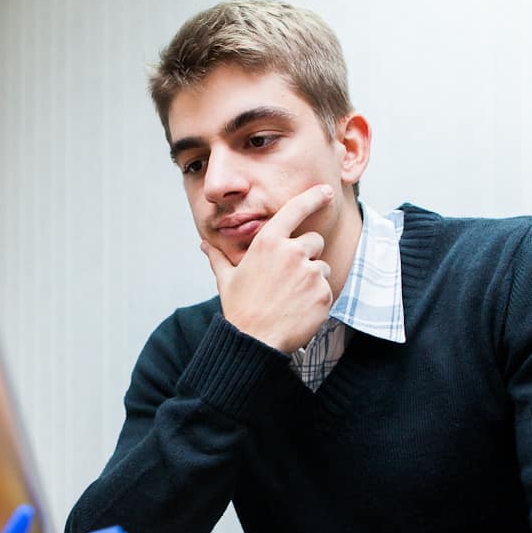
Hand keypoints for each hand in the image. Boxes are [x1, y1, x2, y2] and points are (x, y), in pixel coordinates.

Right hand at [204, 185, 335, 353]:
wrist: (255, 341)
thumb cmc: (240, 309)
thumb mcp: (226, 279)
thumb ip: (218, 257)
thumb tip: (204, 244)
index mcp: (268, 242)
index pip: (296, 209)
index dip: (314, 197)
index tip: (327, 191)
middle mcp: (292, 252)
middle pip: (314, 241)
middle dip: (306, 255)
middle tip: (288, 279)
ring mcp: (310, 272)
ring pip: (322, 266)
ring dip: (312, 279)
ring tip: (291, 297)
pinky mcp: (323, 292)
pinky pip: (327, 288)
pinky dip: (317, 298)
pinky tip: (299, 309)